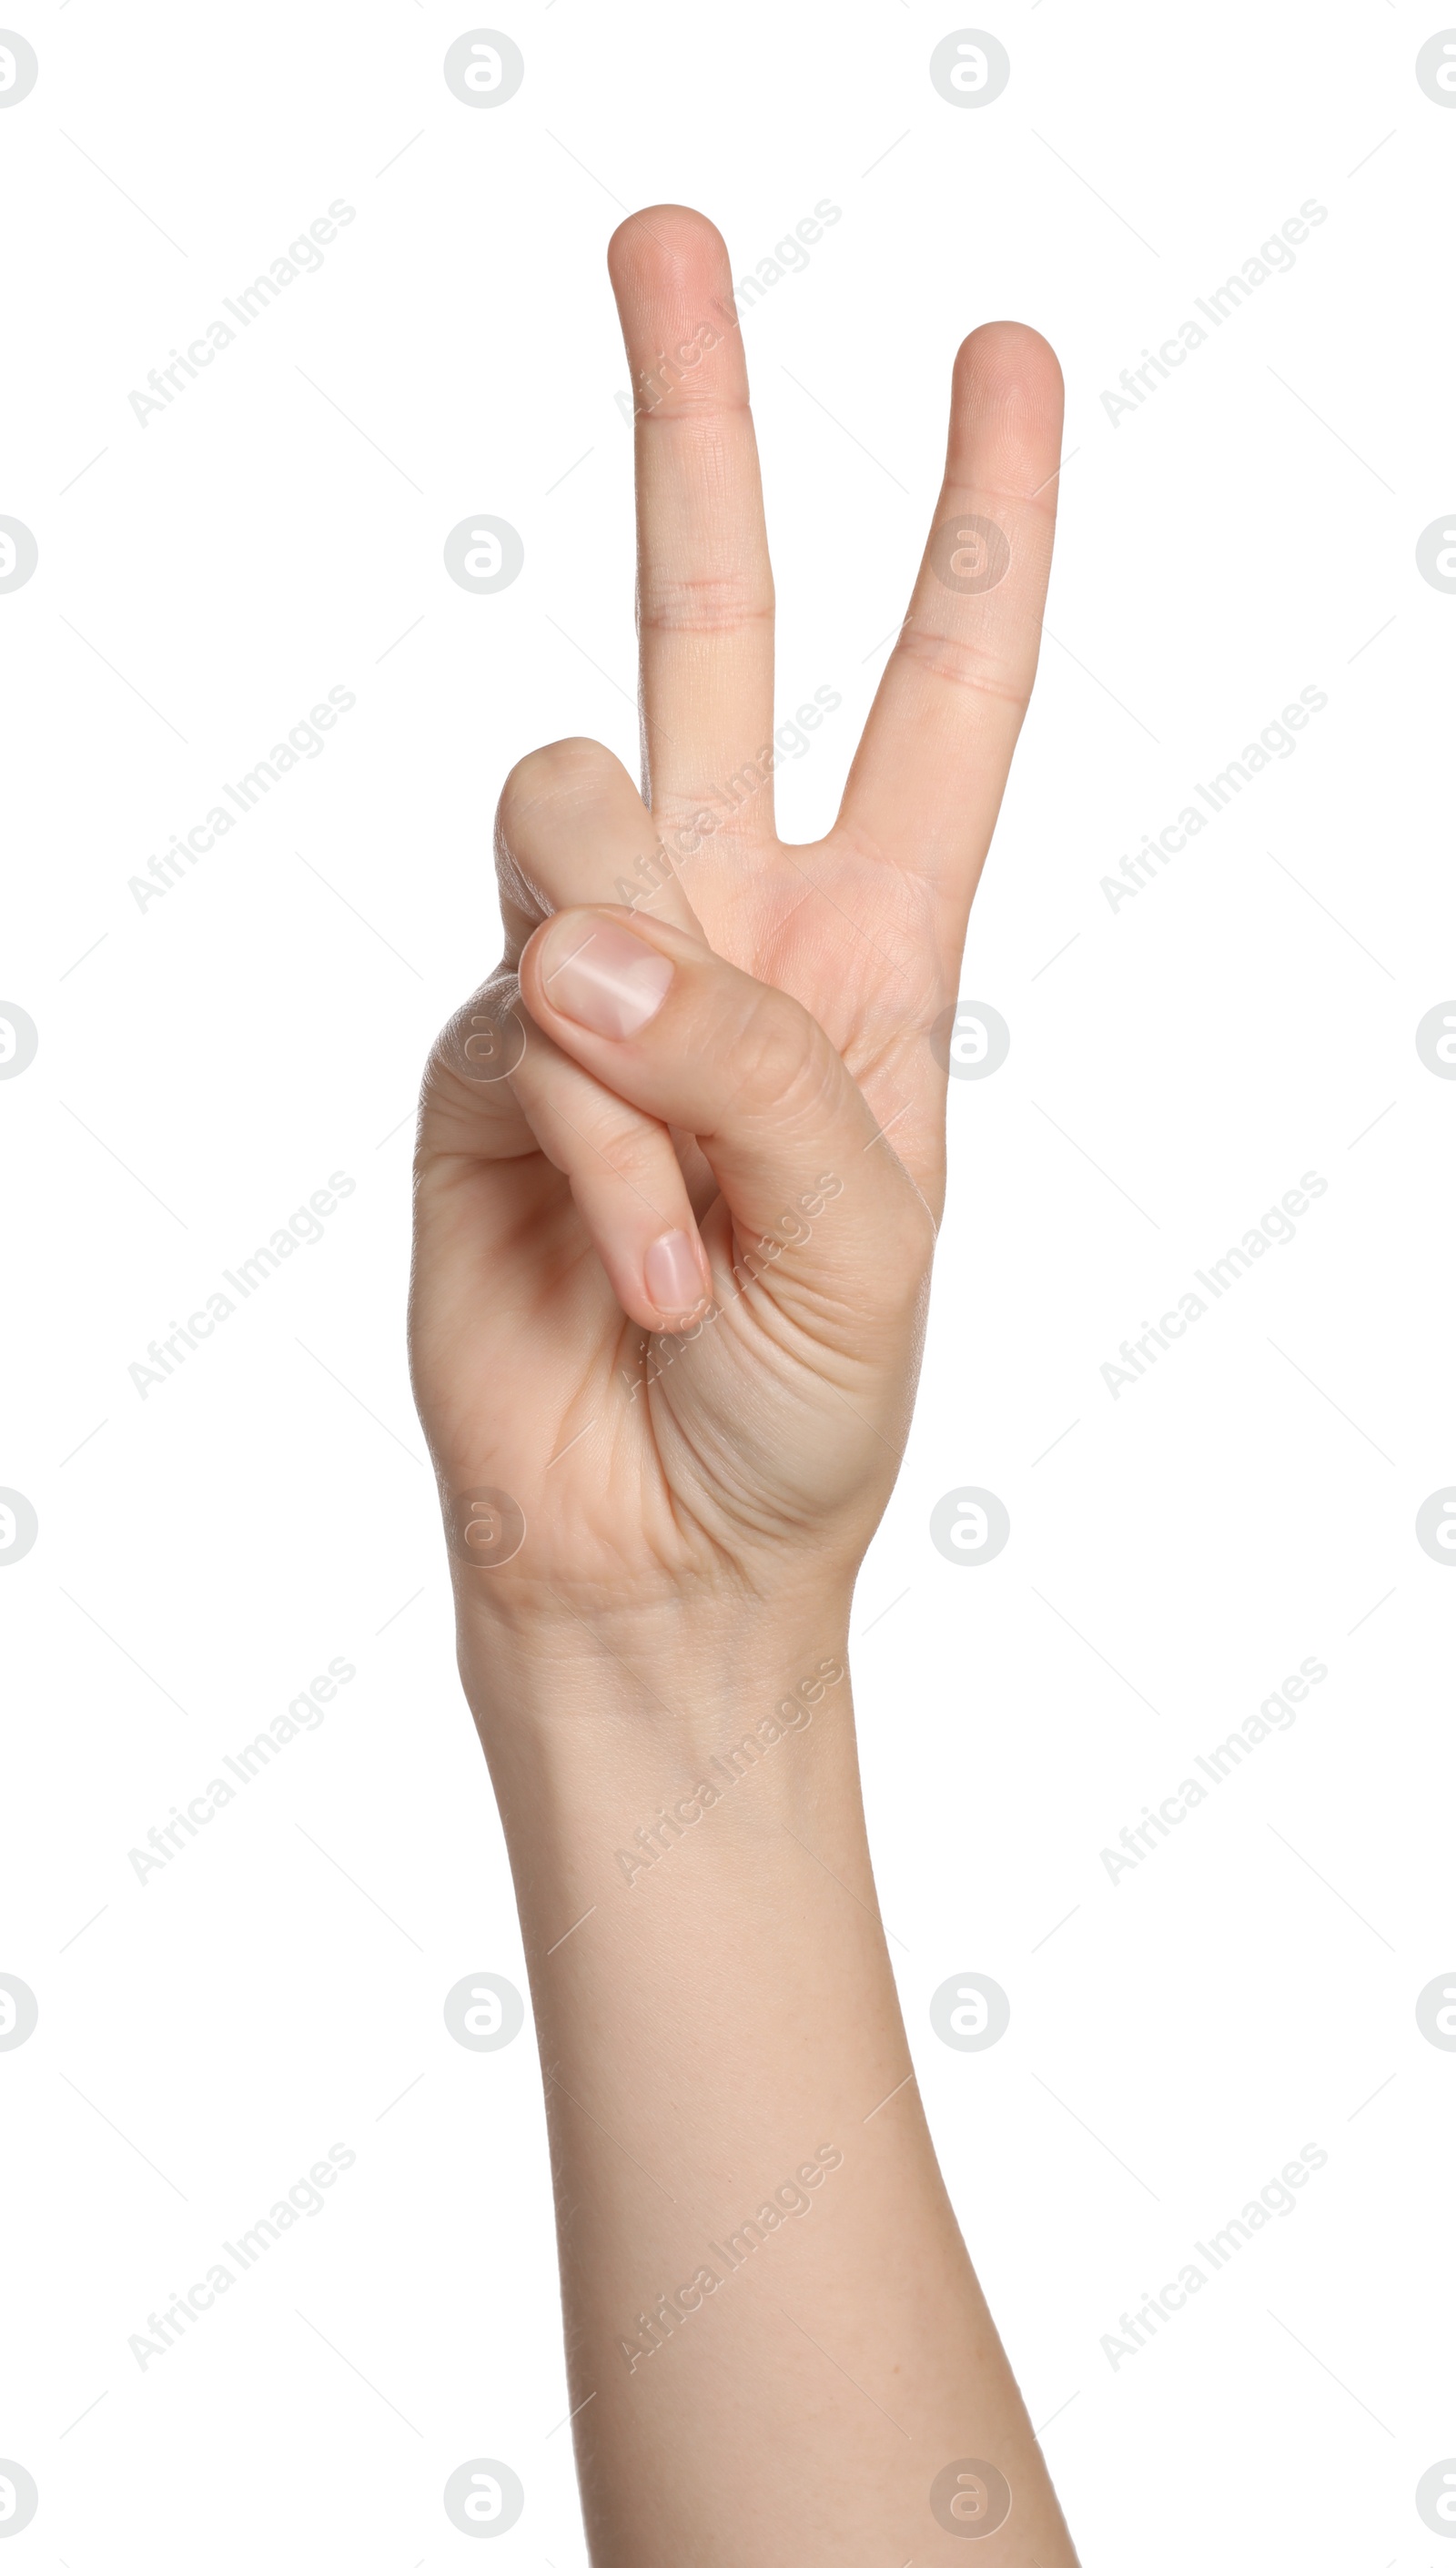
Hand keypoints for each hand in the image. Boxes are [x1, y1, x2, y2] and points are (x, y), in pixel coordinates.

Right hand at [409, 205, 1062, 1645]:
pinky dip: (592, 1147)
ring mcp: (587, 982)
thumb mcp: (867, 1234)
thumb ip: (749, 1062)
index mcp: (875, 946)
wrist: (659, 1554)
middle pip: (705, 625)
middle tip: (663, 239)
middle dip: (696, 431)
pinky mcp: (477, 1058)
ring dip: (633, 1010)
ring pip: (573, 815)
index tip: (1003, 359)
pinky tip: (637, 1268)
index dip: (980, 525)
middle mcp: (726, 925)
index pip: (938, 694)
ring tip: (685, 1222)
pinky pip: (521, 1017)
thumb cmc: (802, 1406)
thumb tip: (582, 937)